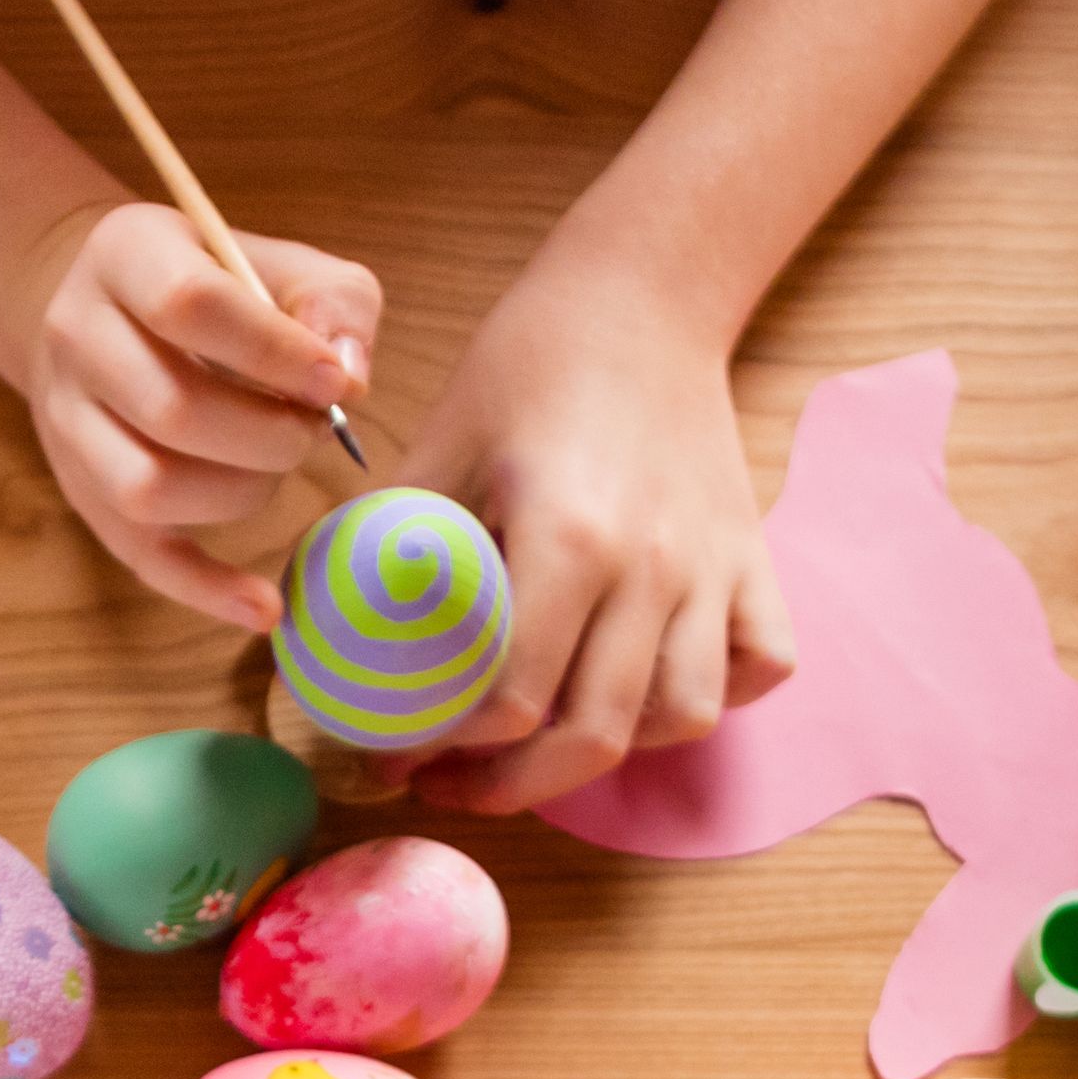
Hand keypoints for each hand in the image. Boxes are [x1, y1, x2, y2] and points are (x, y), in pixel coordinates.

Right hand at [16, 197, 377, 627]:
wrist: (107, 309)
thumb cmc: (212, 284)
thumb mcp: (275, 262)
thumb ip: (333, 303)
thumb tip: (351, 378)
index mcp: (124, 256)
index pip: (189, 306)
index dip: (275, 352)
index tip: (337, 383)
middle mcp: (76, 337)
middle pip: (171, 410)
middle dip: (268, 435)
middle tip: (312, 430)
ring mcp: (68, 422)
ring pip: (147, 488)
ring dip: (241, 492)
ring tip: (277, 466)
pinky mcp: (83, 492)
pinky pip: (138, 556)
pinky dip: (205, 589)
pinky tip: (265, 604)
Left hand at [401, 255, 797, 815]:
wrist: (640, 295)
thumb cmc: (530, 364)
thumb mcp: (440, 446)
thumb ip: (386, 547)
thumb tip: (317, 636)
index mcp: (569, 535)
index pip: (511, 696)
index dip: (443, 747)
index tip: (395, 753)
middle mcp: (654, 564)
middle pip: (593, 734)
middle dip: (511, 783)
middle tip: (451, 779)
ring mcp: (714, 567)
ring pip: (681, 716)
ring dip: (611, 748)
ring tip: (544, 740)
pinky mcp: (753, 559)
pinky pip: (760, 666)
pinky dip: (715, 694)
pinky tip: (653, 686)